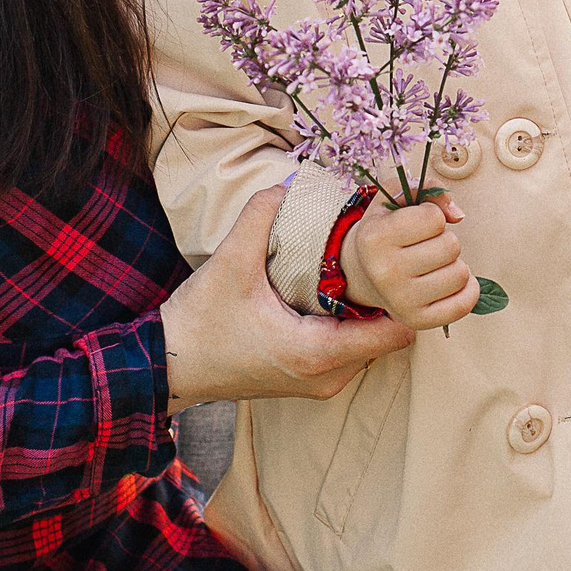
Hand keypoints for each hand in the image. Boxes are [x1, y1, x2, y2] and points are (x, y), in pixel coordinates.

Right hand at [160, 187, 415, 408]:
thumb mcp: (229, 263)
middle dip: (388, 303)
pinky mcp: (309, 385)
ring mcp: (319, 386)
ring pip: (371, 349)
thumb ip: (259, 218)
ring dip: (369, 318)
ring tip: (356, 280)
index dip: (401, 295)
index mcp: (315, 352)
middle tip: (377, 265)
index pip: (395, 332)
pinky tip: (332, 301)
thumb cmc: (200, 322)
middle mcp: (326, 378)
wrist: (169, 366)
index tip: (391, 263)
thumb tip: (287, 184)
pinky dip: (351, 331)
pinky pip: (350, 357)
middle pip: (388, 339)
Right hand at [340, 195, 478, 330]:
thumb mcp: (396, 198)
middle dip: (444, 240)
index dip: (432, 216)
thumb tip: (458, 215)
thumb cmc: (386, 230)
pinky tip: (447, 281)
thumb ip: (428, 188)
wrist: (363, 274)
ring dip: (453, 264)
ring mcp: (400, 301)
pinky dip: (467, 289)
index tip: (416, 224)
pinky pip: (465, 303)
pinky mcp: (417, 321)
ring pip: (460, 273)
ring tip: (432, 264)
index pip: (434, 218)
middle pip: (451, 246)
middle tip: (425, 246)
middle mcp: (384, 272)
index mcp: (374, 238)